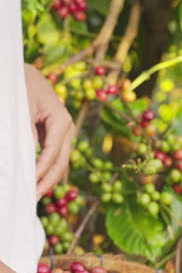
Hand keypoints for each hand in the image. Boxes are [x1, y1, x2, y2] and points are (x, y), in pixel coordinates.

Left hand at [24, 64, 73, 199]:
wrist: (28, 74)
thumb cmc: (24, 85)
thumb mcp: (23, 107)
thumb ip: (27, 132)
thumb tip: (29, 158)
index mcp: (62, 121)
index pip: (52, 153)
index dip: (40, 171)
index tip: (29, 185)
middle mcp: (68, 129)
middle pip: (61, 163)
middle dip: (47, 182)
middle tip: (32, 198)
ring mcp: (64, 135)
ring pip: (60, 163)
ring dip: (47, 180)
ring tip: (34, 194)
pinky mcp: (57, 138)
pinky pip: (53, 158)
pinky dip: (45, 171)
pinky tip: (36, 182)